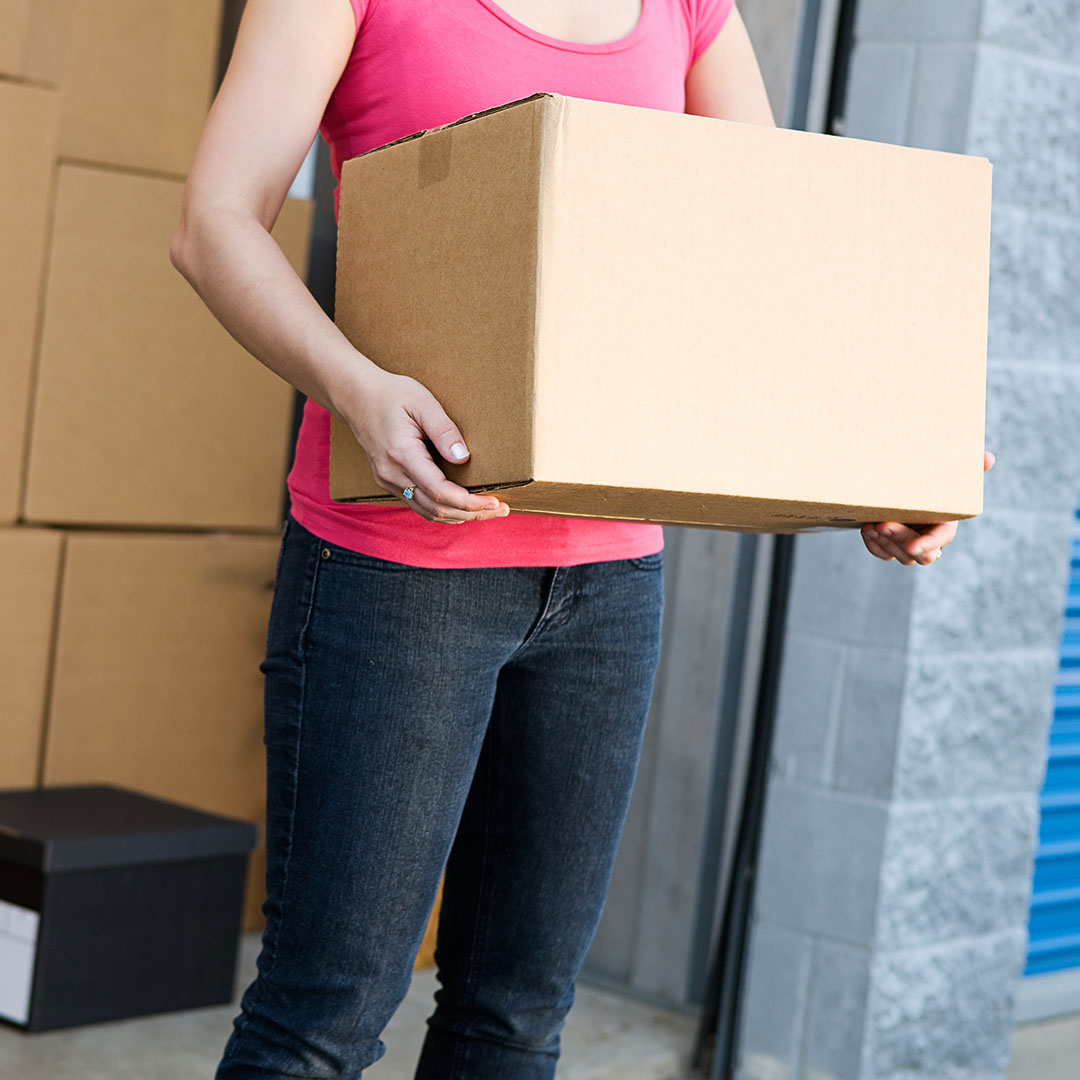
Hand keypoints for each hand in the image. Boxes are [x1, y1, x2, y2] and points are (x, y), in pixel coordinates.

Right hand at [339, 368, 509, 523]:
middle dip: (472, 513)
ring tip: (488, 511)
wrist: (355, 396)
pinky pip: (419, 505)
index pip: (439, 491)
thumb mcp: (422, 401)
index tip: (495, 501)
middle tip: (501, 509)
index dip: (469, 502)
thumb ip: (443, 430)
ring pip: (428, 512)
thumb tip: (463, 457)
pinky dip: (443, 510)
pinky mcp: (389, 481)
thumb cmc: (390, 393)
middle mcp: (392, 474)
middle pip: (436, 509)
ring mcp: (388, 481)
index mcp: (401, 454)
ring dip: (459, 516)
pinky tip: (463, 507)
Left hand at [860, 451, 995, 564]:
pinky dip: (874, 545)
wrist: (902, 482)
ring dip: (885, 543)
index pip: (941, 539)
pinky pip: (883, 553)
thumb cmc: (930, 478)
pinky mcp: (892, 545)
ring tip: (871, 526)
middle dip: (900, 541)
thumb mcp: (948, 470)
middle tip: (883, 525)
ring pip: (900, 556)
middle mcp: (929, 537)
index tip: (913, 546)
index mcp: (946, 521)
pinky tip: (867, 531)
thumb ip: (969, 465)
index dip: (928, 544)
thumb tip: (988, 458)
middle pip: (920, 554)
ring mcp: (910, 544)